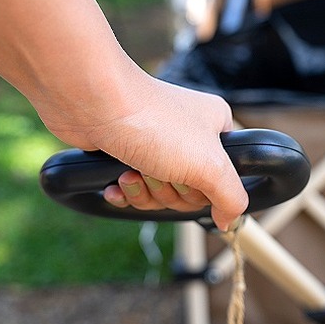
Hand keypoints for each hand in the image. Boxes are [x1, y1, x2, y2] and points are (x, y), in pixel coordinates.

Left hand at [43, 72, 248, 230]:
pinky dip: (124, 190)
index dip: (205, 191)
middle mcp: (189, 134)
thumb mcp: (209, 166)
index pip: (223, 179)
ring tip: (131, 173)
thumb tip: (229, 221)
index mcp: (216, 129)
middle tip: (158, 172)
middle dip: (168, 191)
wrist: (93, 102)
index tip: (191, 181)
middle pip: (190, 191)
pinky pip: (134, 187)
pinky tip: (116, 181)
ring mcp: (156, 142)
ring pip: (160, 192)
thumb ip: (231, 198)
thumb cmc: (154, 123)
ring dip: (144, 191)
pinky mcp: (126, 150)